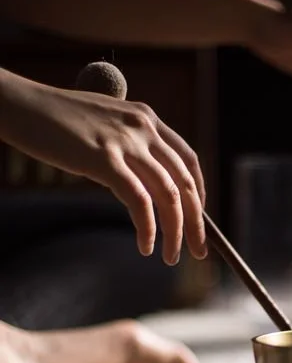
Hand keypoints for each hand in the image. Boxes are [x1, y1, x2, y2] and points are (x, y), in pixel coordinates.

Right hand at [2, 74, 205, 264]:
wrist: (20, 105)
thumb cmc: (55, 120)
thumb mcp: (105, 127)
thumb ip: (130, 150)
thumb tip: (146, 188)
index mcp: (147, 118)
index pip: (189, 160)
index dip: (199, 193)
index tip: (198, 219)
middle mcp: (143, 127)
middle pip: (186, 182)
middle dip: (197, 222)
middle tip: (199, 251)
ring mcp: (125, 142)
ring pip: (168, 196)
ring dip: (175, 233)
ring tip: (172, 257)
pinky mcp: (104, 159)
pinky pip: (139, 202)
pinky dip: (147, 229)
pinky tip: (146, 246)